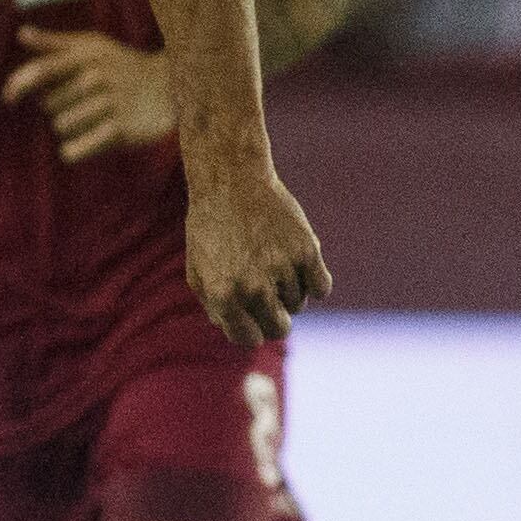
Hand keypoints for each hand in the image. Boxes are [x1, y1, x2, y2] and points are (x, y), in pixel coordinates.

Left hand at [1, 25, 176, 161]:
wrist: (172, 88)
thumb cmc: (122, 65)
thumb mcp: (93, 47)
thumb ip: (54, 43)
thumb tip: (22, 33)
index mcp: (86, 56)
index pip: (41, 71)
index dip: (18, 85)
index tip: (8, 99)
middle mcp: (97, 78)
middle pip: (48, 106)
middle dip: (59, 108)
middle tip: (87, 102)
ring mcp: (109, 104)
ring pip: (61, 127)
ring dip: (71, 128)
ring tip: (96, 118)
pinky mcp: (119, 131)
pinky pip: (73, 150)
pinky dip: (73, 151)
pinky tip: (86, 142)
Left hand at [184, 160, 329, 346]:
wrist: (231, 183)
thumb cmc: (210, 228)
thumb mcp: (198, 269)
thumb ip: (216, 306)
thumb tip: (239, 331)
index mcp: (223, 296)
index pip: (248, 338)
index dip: (251, 331)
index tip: (252, 320)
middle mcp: (254, 288)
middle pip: (279, 328)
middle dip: (274, 320)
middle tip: (269, 301)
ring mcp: (282, 270)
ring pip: (298, 304)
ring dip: (289, 293)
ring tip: (272, 265)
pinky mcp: (307, 251)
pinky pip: (321, 287)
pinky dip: (314, 282)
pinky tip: (299, 266)